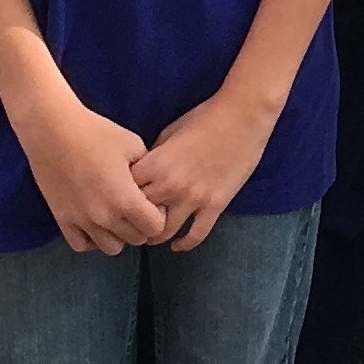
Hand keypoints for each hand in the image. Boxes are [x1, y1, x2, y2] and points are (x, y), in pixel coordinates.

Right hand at [27, 101, 172, 254]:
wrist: (53, 129)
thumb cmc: (96, 132)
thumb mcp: (133, 145)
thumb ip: (147, 171)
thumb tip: (151, 185)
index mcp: (125, 199)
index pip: (155, 227)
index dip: (159, 215)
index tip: (153, 202)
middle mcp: (104, 216)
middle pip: (136, 239)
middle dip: (141, 225)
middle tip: (136, 207)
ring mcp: (81, 221)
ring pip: (111, 248)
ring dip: (118, 235)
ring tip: (116, 216)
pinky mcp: (62, 219)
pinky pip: (81, 245)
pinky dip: (92, 239)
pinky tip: (94, 222)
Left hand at [129, 90, 273, 252]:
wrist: (242, 117)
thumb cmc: (204, 118)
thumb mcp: (169, 132)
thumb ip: (154, 156)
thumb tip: (143, 173)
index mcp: (156, 165)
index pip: (125, 191)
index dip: (121, 195)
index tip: (121, 199)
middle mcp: (170, 186)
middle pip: (139, 214)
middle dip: (133, 218)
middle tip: (131, 221)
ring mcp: (193, 199)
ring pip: (163, 231)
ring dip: (154, 235)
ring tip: (150, 235)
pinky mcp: (215, 206)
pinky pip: (196, 235)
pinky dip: (184, 244)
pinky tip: (177, 246)